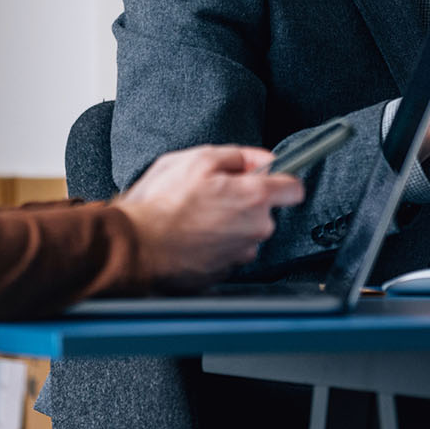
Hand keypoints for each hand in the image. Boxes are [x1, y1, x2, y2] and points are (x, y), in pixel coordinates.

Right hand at [115, 145, 304, 291]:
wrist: (136, 246)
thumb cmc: (162, 205)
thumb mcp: (197, 159)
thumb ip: (237, 155)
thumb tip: (260, 159)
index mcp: (254, 198)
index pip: (294, 188)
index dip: (280, 179)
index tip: (267, 178)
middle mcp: (255, 229)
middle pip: (264, 211)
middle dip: (244, 201)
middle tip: (212, 194)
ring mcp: (240, 255)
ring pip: (244, 233)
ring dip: (228, 224)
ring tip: (196, 216)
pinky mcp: (224, 273)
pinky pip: (227, 252)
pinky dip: (214, 244)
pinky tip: (191, 235)